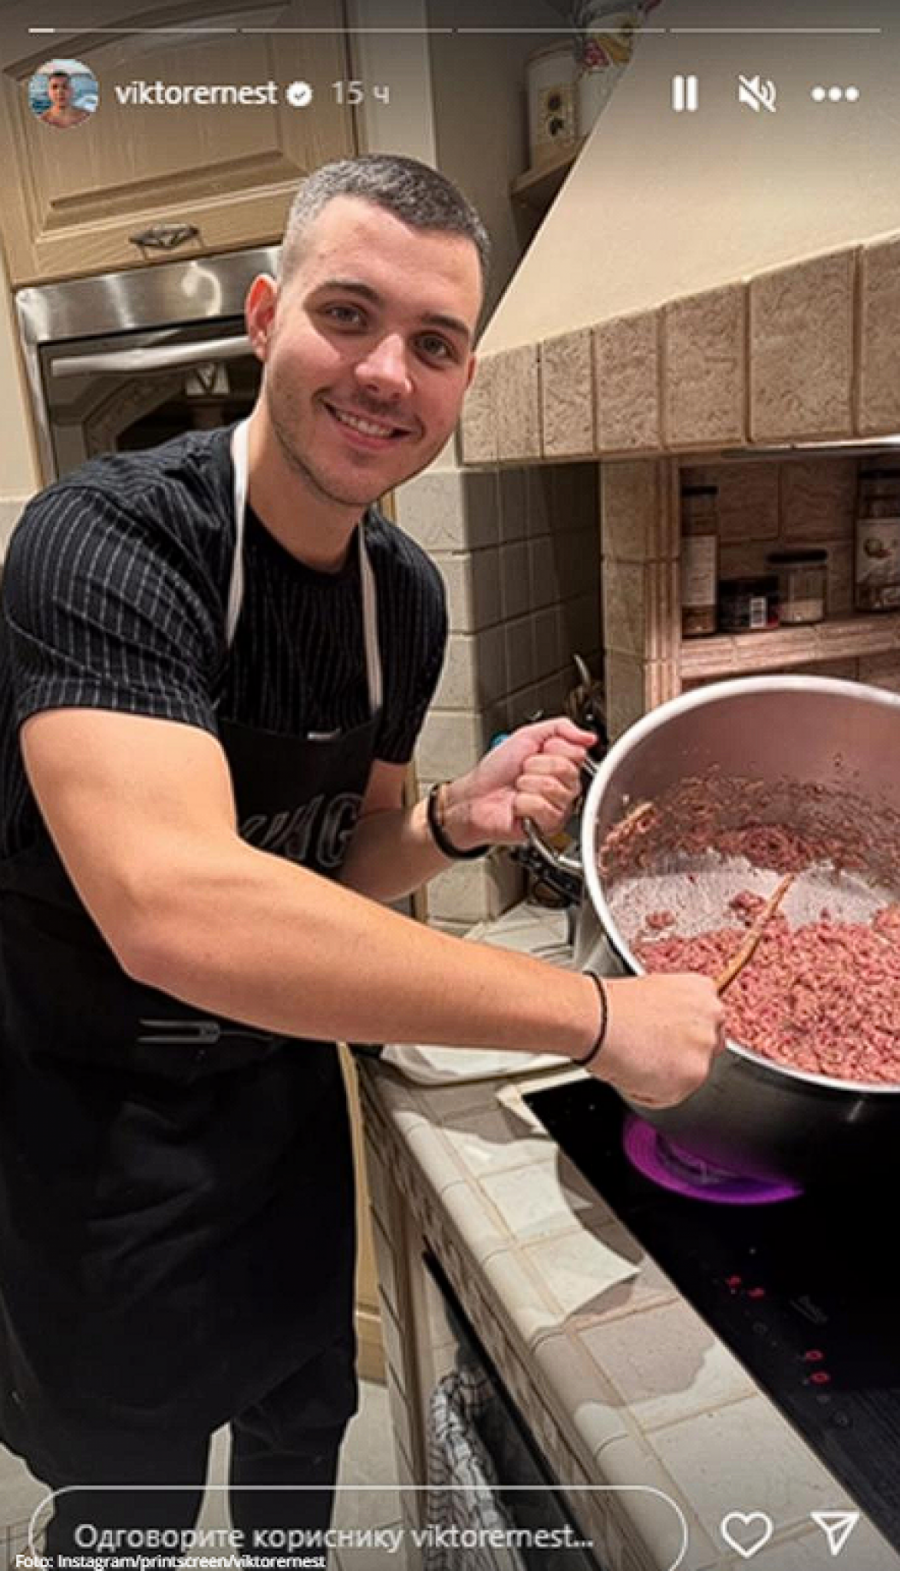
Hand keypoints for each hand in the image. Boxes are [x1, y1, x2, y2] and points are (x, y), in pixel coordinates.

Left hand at [442, 718, 595, 849]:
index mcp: (565, 764)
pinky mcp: (549, 826)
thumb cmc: (496, 770)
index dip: (551, 750)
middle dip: (535, 766)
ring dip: (526, 784)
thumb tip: (589, 736)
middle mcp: (566, 787)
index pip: (577, 753)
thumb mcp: (527, 735)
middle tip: (522, 772)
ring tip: (519, 789)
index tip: (535, 753)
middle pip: (566, 770)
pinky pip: (542, 807)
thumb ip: (561, 728)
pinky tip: (518, 805)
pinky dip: (522, 803)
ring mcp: (559, 807)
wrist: (475, 797)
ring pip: (552, 788)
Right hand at [588, 973, 725, 1108]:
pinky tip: (632, 1072)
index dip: (683, 1036)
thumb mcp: (655, 993)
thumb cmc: (611, 1004)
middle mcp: (712, 1020)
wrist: (597, 1018)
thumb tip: (672, 1032)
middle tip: (650, 1053)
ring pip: (688, 1076)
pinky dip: (651, 1092)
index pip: (709, 1023)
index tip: (667, 1040)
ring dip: (665, 1076)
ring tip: (635, 1060)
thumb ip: (676, 1013)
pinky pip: (671, 1096)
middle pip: (704, 1051)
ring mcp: (703, 1050)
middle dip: (680, 1056)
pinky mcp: (691, 1078)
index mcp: (704, 992)